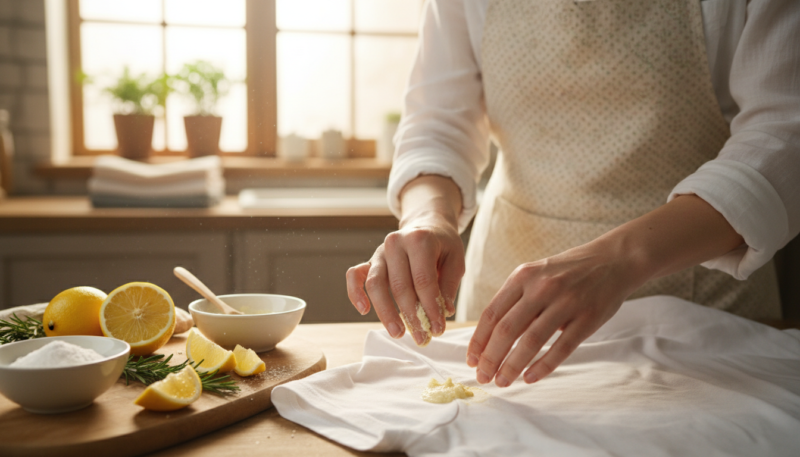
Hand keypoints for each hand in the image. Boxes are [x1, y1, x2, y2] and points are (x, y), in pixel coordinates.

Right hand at [346, 176, 464, 344]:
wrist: (426, 225)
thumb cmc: (442, 246)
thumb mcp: (456, 260)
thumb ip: (449, 286)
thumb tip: (443, 312)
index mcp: (419, 239)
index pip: (423, 280)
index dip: (430, 308)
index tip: (438, 329)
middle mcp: (395, 242)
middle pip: (400, 286)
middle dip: (411, 316)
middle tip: (422, 338)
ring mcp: (379, 251)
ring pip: (375, 285)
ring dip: (385, 312)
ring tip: (398, 333)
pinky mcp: (369, 260)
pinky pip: (354, 276)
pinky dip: (355, 292)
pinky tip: (364, 310)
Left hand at [466, 194, 745, 386]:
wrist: (612, 260)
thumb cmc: (566, 272)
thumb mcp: (535, 274)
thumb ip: (515, 300)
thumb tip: (489, 338)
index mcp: (522, 276)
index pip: (491, 313)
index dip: (479, 340)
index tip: (472, 360)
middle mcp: (541, 288)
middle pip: (507, 330)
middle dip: (491, 358)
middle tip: (483, 377)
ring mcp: (566, 302)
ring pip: (531, 341)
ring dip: (513, 366)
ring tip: (503, 381)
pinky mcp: (588, 318)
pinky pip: (561, 347)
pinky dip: (543, 365)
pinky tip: (530, 377)